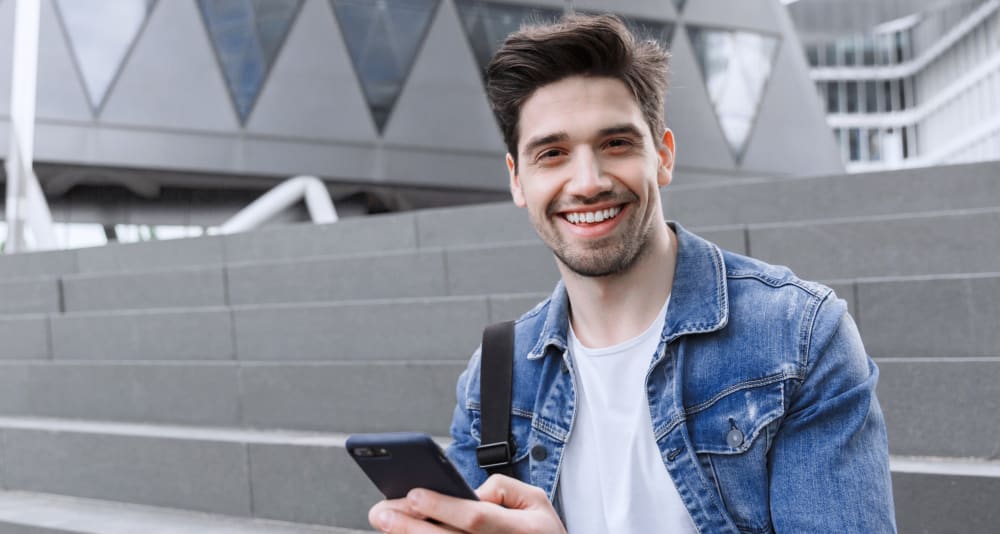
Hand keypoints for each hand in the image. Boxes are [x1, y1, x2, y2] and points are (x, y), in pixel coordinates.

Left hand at [368, 474, 565, 533]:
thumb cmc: (540, 530)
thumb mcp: (534, 499)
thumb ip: (501, 489)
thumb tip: (467, 494)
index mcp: (520, 530)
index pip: (475, 518)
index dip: (443, 506)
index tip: (414, 494)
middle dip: (412, 527)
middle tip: (382, 512)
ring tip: (386, 523)